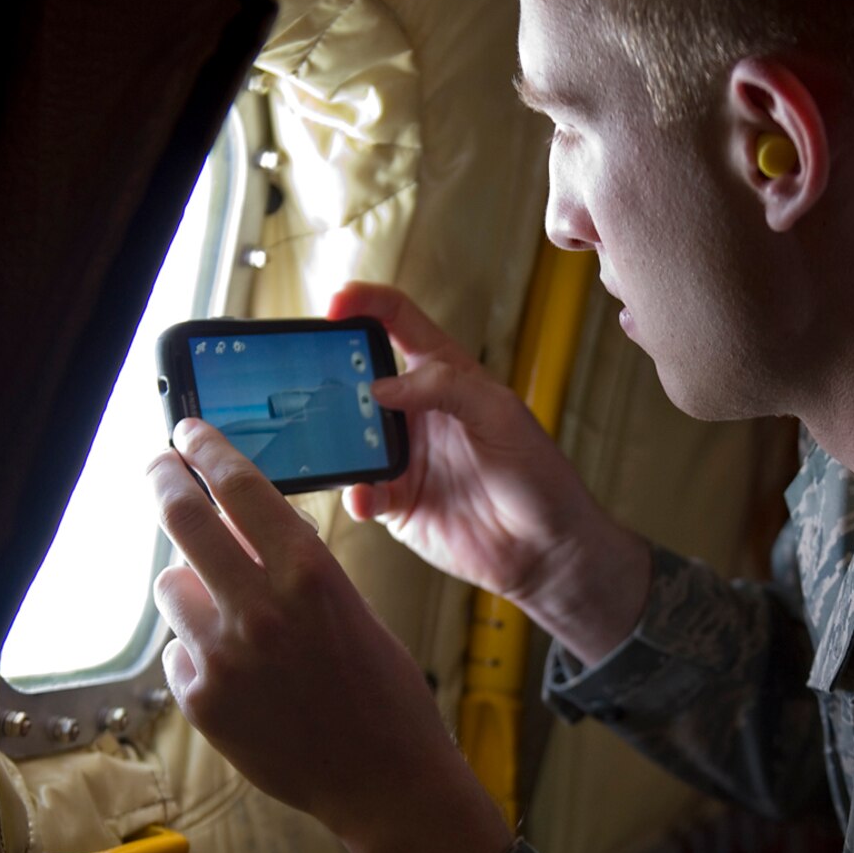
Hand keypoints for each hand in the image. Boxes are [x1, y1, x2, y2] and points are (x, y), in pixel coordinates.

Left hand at [148, 421, 509, 852]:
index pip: (238, 486)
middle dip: (164, 483)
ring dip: (191, 588)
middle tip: (160, 471)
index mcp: (309, 574)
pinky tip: (241, 674)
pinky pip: (177, 650)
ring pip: (170, 588)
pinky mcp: (202, 701)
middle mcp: (260, 608)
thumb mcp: (350, 606)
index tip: (188, 432)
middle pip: (181, 519)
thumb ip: (290, 564)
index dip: (205, 449)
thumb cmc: (381, 691)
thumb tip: (232, 518)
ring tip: (231, 617)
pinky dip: (198, 651)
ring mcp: (224, 657)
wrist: (386, 780)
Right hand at [329, 282, 649, 661]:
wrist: (545, 548)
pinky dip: (356, 494)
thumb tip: (381, 386)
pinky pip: (361, 493)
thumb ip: (445, 387)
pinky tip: (364, 498)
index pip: (397, 322)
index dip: (365, 304)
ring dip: (332, 437)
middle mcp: (416, 411)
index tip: (334, 306)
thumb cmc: (536, 473)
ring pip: (347, 436)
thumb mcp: (500, 413)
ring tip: (324, 441)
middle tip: (307, 377)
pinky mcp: (396, 502)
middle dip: (329, 371)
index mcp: (444, 375)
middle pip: (357, 376)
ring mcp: (402, 457)